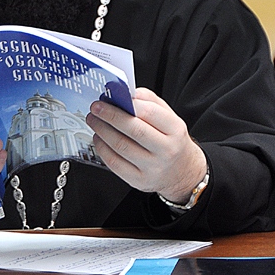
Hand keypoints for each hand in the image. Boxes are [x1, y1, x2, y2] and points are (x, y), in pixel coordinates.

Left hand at [87, 87, 206, 203]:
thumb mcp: (169, 118)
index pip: (150, 113)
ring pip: (120, 146)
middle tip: (96, 107)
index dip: (128, 103)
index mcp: (175, 131)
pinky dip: (101, 148)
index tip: (112, 97)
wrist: (181, 172)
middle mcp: (166, 150)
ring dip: (101, 130)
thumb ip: (149, 102)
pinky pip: (114, 163)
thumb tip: (127, 93)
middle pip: (133, 130)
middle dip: (110, 116)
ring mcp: (152, 167)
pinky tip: (98, 138)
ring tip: (93, 120)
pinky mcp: (138, 180)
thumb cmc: (171, 141)